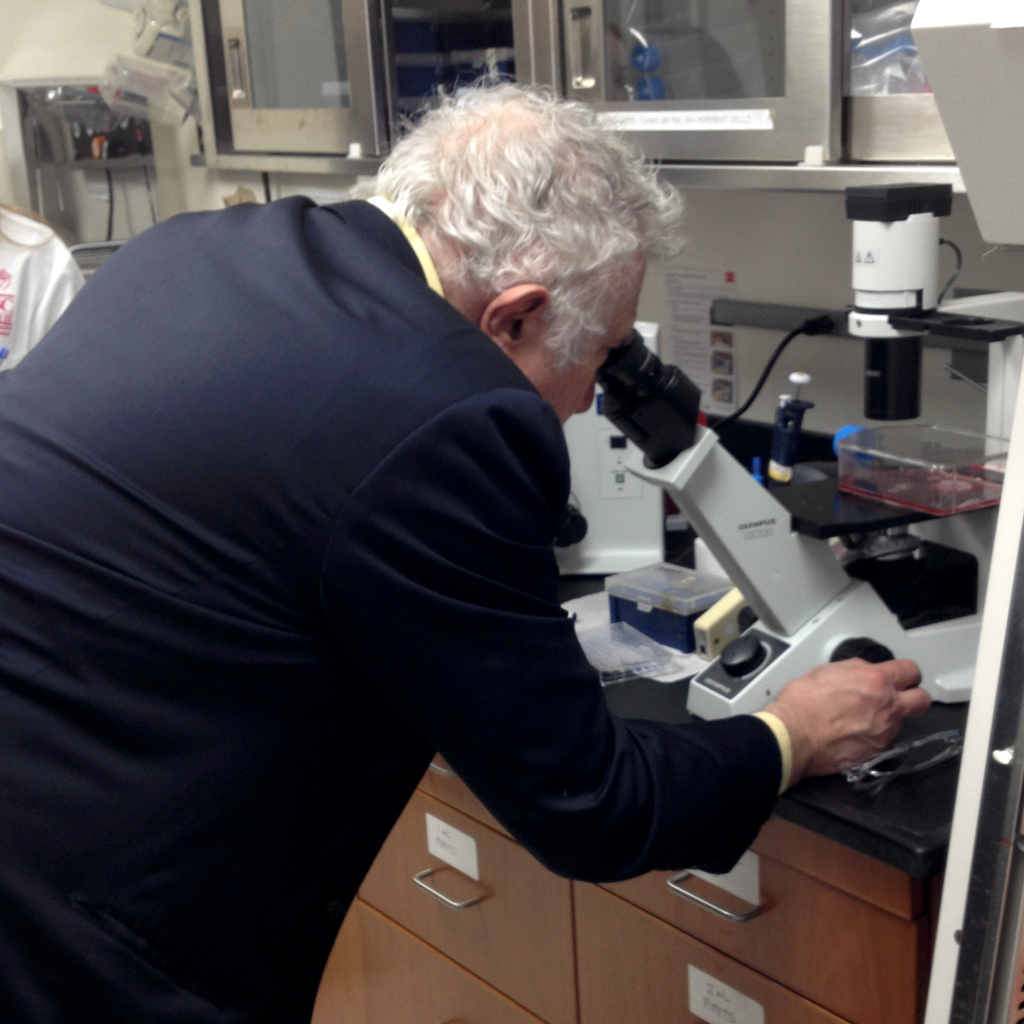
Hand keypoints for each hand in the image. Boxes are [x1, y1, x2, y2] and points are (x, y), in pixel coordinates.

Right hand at [763, 658, 929, 784]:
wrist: (793, 735)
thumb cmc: (803, 701)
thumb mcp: (827, 671)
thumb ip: (854, 671)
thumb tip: (863, 673)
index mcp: (876, 680)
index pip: (910, 671)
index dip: (906, 674)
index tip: (901, 677)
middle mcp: (887, 706)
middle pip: (922, 701)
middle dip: (913, 697)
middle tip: (898, 698)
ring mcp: (884, 731)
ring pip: (901, 722)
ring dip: (889, 718)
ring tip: (864, 718)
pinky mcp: (875, 751)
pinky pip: (883, 740)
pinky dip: (873, 735)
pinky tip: (854, 733)